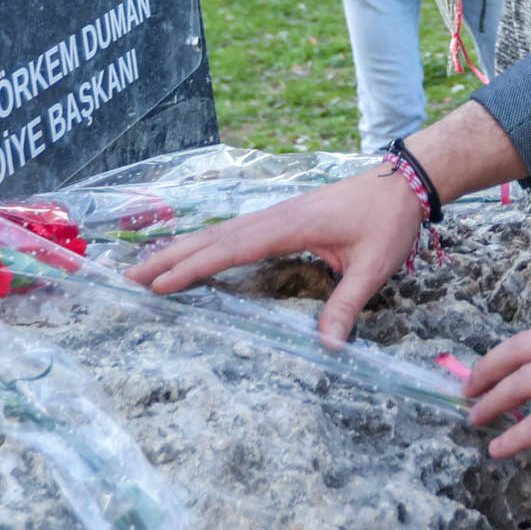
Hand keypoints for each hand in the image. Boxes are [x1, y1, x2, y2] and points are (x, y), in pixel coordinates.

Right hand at [126, 166, 424, 345]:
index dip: (195, 268)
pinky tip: (191, 257)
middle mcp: (273, 217)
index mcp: (288, 225)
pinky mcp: (280, 219)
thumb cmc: (387, 221)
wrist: (401, 181)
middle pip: (212, 239)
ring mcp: (274, 215)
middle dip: (170, 259)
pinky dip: (204, 245)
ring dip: (181, 251)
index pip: (232, 249)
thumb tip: (329, 348)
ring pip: (218, 234)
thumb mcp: (373, 266)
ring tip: (145, 270)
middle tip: (129, 280)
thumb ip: (347, 305)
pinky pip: (232, 233)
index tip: (162, 285)